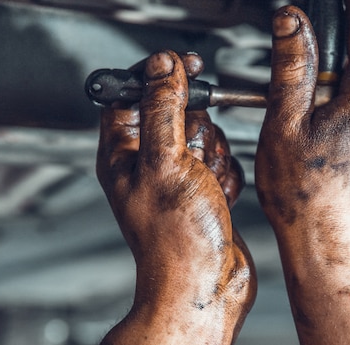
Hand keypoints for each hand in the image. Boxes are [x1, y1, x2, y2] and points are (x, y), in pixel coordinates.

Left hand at [97, 51, 255, 344]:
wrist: (206, 285)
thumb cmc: (175, 239)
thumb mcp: (166, 161)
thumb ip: (163, 108)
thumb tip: (162, 66)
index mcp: (124, 153)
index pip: (131, 93)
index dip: (156, 74)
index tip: (182, 64)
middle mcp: (147, 162)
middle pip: (175, 111)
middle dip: (195, 126)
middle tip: (194, 150)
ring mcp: (177, 175)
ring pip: (203, 133)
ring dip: (213, 154)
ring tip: (206, 180)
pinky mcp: (202, 188)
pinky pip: (221, 159)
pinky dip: (226, 173)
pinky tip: (218, 195)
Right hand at [255, 0, 349, 343]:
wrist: (329, 248)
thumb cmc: (304, 198)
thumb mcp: (284, 123)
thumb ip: (291, 66)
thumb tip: (290, 22)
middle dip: (331, 52)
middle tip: (297, 72)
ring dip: (335, 87)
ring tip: (303, 123)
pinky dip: (346, 109)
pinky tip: (322, 138)